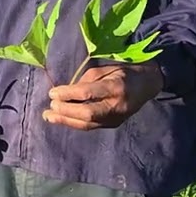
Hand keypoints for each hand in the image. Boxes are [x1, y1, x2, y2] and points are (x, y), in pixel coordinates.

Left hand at [43, 61, 162, 129]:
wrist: (147, 85)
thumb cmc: (123, 73)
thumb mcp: (105, 69)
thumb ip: (85, 81)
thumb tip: (65, 92)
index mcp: (116, 87)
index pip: (88, 93)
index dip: (68, 94)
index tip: (52, 92)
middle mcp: (117, 106)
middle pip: (87, 114)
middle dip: (66, 111)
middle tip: (50, 105)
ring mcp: (116, 118)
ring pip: (87, 124)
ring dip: (66, 120)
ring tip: (48, 116)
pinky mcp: (113, 125)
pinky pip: (90, 126)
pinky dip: (74, 122)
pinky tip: (61, 119)